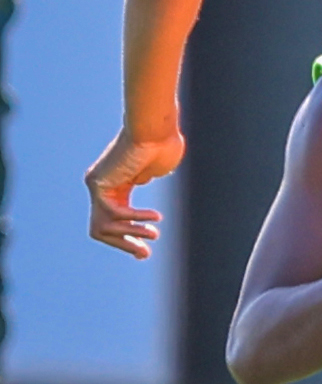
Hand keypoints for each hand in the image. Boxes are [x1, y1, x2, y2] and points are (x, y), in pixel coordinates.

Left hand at [86, 125, 184, 257]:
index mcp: (117, 183)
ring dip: (131, 235)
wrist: (154, 129)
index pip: (114, 218)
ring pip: (102, 226)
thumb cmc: (162, 144)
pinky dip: (135, 219)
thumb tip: (146, 180)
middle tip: (144, 254)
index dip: (129, 236)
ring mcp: (97, 184)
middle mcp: (102, 184)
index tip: (145, 252)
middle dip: (124, 244)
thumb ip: (150, 178)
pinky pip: (113, 213)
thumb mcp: (158, 169)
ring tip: (154, 235)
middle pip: (102, 228)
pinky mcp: (97, 184)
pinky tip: (154, 218)